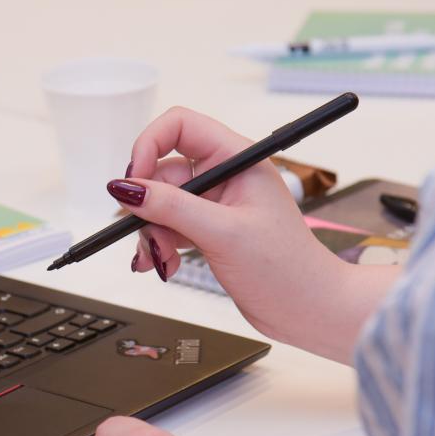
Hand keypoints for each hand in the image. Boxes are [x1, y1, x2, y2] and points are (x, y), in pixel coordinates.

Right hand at [108, 107, 390, 360]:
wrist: (309, 310)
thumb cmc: (286, 269)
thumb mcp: (222, 233)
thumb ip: (171, 208)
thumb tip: (126, 188)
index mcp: (238, 159)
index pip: (180, 125)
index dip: (149, 145)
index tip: (134, 182)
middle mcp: (226, 175)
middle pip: (165, 171)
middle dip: (149, 206)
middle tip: (148, 236)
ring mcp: (218, 204)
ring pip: (163, 203)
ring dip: (153, 232)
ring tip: (160, 260)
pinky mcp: (211, 230)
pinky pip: (170, 227)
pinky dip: (161, 246)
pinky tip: (165, 265)